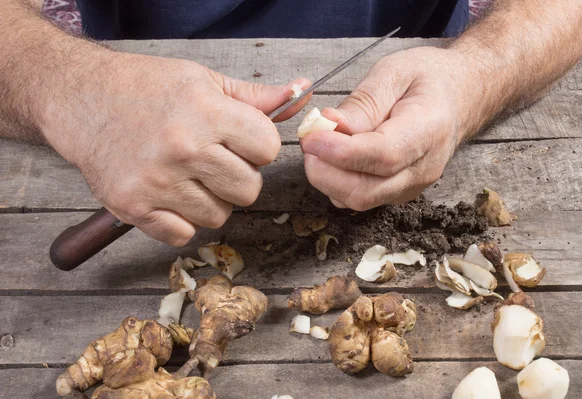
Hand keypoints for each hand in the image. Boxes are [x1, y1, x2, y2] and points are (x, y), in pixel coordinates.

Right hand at [43, 52, 310, 245]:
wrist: (84, 99)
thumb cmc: (147, 89)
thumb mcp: (204, 81)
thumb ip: (255, 97)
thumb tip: (300, 95)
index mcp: (206, 112)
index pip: (268, 149)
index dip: (258, 146)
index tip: (241, 141)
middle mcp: (182, 148)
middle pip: (249, 190)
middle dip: (239, 177)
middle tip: (215, 161)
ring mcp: (157, 182)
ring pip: (219, 216)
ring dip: (211, 201)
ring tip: (188, 176)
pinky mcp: (134, 208)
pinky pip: (184, 234)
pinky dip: (182, 220)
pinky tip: (169, 195)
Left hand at [300, 46, 477, 210]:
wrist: (459, 98)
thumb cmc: (428, 79)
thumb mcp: (395, 72)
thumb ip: (363, 102)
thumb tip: (329, 126)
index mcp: (429, 130)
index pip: (382, 156)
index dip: (341, 152)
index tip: (311, 139)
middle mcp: (423, 168)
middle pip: (366, 191)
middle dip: (326, 173)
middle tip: (308, 142)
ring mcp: (411, 186)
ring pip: (358, 200)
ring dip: (328, 178)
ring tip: (321, 145)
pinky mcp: (397, 193)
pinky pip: (359, 198)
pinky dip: (337, 183)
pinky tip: (334, 157)